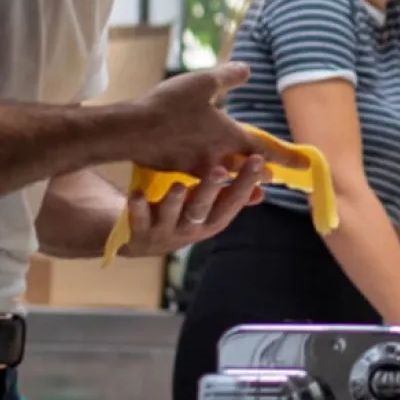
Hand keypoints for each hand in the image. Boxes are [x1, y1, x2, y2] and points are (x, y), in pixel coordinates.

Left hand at [119, 154, 265, 257]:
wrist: (138, 240)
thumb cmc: (180, 217)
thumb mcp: (207, 210)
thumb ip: (230, 198)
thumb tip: (262, 189)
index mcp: (211, 222)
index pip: (233, 202)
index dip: (245, 182)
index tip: (256, 159)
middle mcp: (190, 230)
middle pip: (203, 210)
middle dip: (212, 191)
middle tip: (220, 170)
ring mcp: (164, 233)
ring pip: (172, 217)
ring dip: (175, 202)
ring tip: (179, 185)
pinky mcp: (138, 235)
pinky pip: (137, 221)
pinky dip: (137, 209)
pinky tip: (137, 194)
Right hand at [131, 62, 306, 174]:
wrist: (130, 131)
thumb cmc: (169, 104)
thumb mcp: (203, 82)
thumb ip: (228, 76)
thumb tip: (248, 69)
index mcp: (230, 137)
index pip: (266, 151)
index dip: (287, 158)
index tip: (305, 165)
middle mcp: (218, 158)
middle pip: (248, 170)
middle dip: (262, 172)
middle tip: (274, 175)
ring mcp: (197, 169)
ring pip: (226, 177)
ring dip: (239, 179)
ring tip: (248, 181)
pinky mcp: (177, 171)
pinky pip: (203, 178)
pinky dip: (212, 177)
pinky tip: (207, 171)